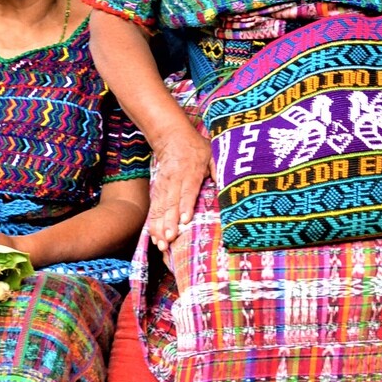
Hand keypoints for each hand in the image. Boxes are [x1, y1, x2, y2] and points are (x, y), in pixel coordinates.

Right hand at [146, 125, 212, 245]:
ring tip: (161, 244)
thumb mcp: (213, 154)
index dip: (186, 206)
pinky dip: (152, 223)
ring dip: (159, 227)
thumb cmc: (197, 148)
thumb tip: (228, 186)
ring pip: (160, 209)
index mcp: (191, 172)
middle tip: (169, 239)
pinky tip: (153, 237)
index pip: (188, 191)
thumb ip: (219, 170)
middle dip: (169, 223)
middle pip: (171, 204)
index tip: (185, 220)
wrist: (172, 137)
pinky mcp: (157, 191)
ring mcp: (164, 186)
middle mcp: (175, 181)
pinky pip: (154, 209)